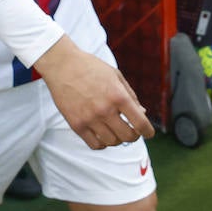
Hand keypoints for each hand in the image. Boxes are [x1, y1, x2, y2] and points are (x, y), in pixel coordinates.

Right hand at [34, 37, 153, 149]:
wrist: (62, 65)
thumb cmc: (91, 68)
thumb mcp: (116, 75)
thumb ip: (130, 95)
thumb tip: (142, 113)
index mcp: (118, 96)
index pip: (140, 123)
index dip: (148, 131)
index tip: (148, 133)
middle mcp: (105, 109)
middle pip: (128, 137)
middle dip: (134, 136)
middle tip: (132, 131)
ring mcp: (90, 119)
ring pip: (112, 142)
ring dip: (117, 139)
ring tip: (115, 130)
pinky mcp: (76, 125)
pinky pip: (95, 145)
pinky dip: (102, 143)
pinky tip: (102, 134)